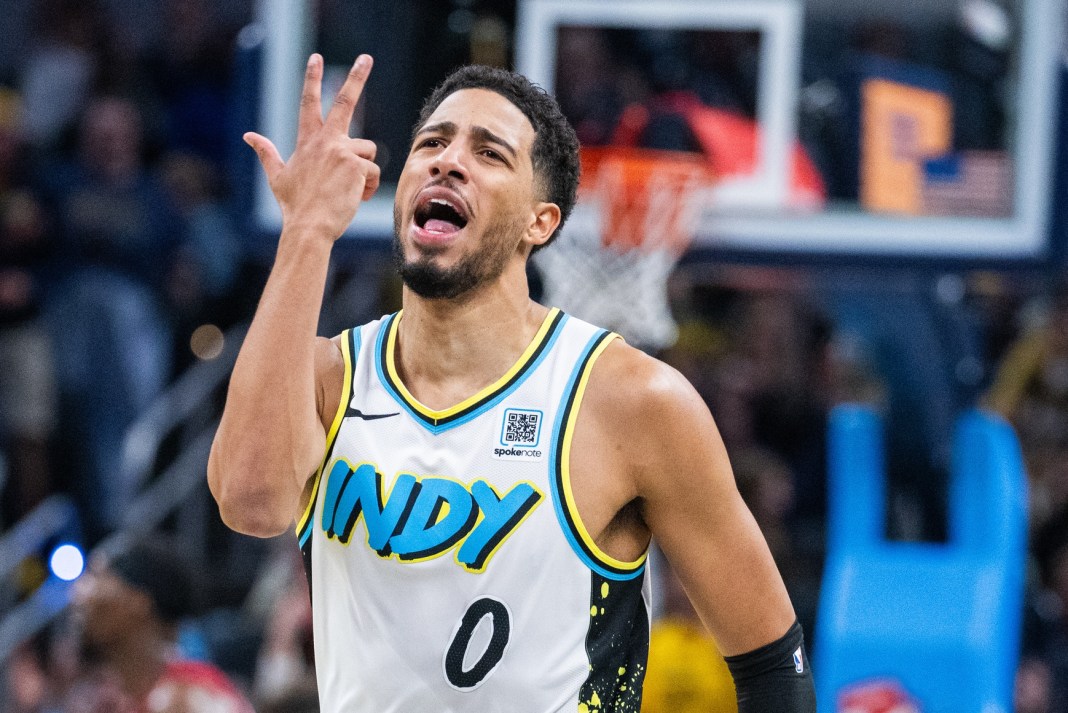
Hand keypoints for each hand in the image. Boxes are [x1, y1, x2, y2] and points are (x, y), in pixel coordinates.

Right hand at [244, 54, 380, 241]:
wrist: (308, 226)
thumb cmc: (294, 206)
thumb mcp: (277, 177)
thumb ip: (266, 153)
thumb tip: (248, 135)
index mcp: (307, 142)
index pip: (309, 103)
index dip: (312, 79)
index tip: (315, 58)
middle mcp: (325, 141)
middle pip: (344, 102)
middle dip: (356, 77)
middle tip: (365, 57)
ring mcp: (341, 151)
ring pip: (367, 151)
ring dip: (363, 171)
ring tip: (348, 191)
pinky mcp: (355, 164)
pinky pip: (373, 172)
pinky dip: (367, 187)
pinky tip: (354, 198)